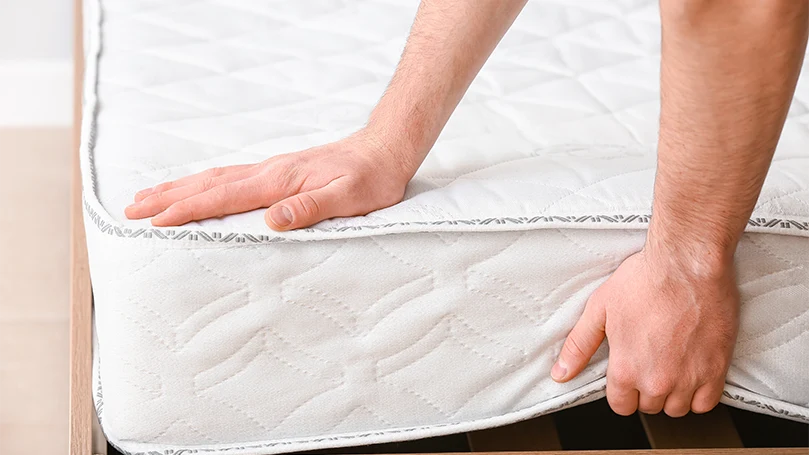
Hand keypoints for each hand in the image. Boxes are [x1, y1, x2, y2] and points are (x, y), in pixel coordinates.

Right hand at [125, 130, 415, 230]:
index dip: (188, 209)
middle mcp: (269, 173)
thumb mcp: (350, 197)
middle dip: (168, 198)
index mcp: (280, 181)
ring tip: (147, 197)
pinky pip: (231, 177)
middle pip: (208, 184)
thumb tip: (273, 221)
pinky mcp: (278, 172)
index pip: (224, 196)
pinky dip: (204, 184)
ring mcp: (271, 170)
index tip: (156, 221)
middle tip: (131, 209)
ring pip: (214, 178)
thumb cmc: (371, 178)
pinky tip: (198, 189)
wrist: (384, 150)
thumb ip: (311, 207)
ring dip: (179, 188)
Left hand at [551, 247, 738, 416]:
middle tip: (649, 360)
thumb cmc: (644, 280)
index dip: (622, 390)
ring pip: (677, 408)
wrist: (687, 264)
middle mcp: (657, 381)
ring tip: (671, 364)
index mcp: (626, 369)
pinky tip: (692, 372)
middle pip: (649, 406)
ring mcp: (689, 379)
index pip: (621, 405)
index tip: (627, 372)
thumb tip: (561, 373)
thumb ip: (579, 346)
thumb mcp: (599, 309)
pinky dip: (699, 393)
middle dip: (646, 389)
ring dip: (673, 393)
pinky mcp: (716, 370)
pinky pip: (706, 403)